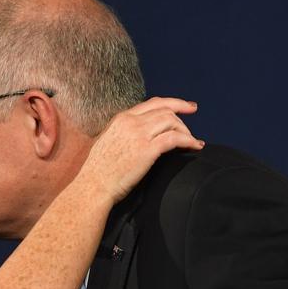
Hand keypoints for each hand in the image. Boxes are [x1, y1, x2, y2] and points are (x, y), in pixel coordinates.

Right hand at [78, 97, 202, 203]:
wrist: (93, 185)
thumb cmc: (98, 171)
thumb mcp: (107, 142)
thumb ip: (123, 133)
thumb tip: (139, 136)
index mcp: (121, 119)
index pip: (153, 103)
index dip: (173, 103)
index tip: (186, 106)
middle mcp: (131, 122)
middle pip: (166, 110)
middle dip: (183, 117)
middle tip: (193, 125)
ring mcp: (139, 134)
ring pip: (172, 121)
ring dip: (186, 131)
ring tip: (191, 142)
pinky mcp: (147, 149)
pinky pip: (175, 138)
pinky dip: (188, 141)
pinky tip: (194, 146)